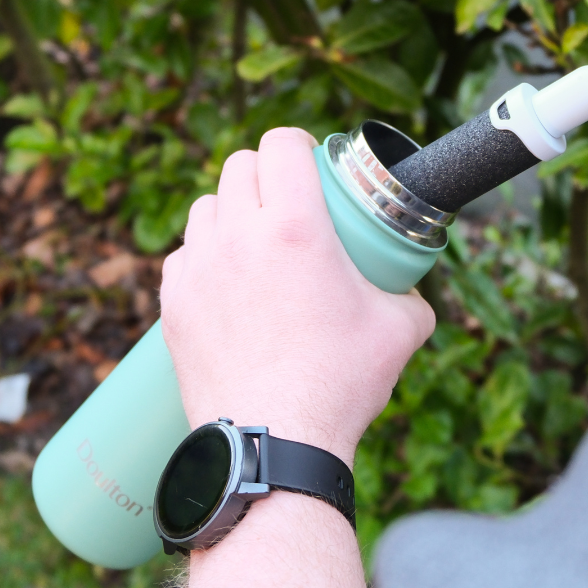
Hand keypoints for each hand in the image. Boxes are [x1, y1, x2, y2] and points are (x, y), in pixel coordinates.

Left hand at [159, 126, 435, 465]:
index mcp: (294, 227)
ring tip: (255, 239)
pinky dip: (206, 253)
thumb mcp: (402, 327)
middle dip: (265, 173)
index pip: (281, 144)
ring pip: (206, 206)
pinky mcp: (174, 304)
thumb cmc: (341, 382)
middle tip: (288, 201)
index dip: (298, 144)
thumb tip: (413, 288)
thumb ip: (411, 293)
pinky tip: (228, 280)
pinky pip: (185, 254)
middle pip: (238, 165)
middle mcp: (238, 236)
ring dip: (231, 209)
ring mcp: (199, 269)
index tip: (310, 161)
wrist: (275, 444)